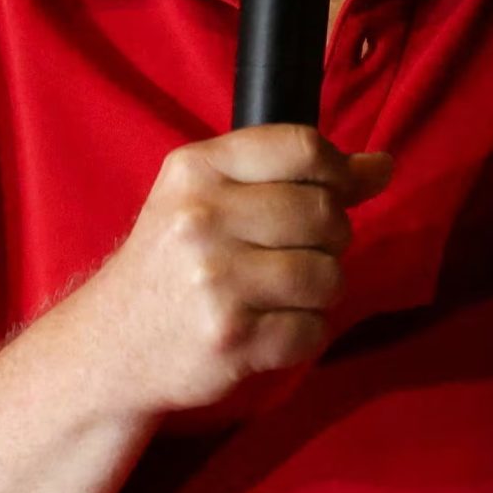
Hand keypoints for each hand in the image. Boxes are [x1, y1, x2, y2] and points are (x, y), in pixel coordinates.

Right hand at [66, 125, 394, 415]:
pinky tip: (268, 329)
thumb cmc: (170, 263)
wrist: (110, 344)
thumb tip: (382, 165)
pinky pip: (313, 330)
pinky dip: (304, 333)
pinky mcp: (231, 338)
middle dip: (331, 236)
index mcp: (195, 170)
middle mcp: (201, 219)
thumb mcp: (205, 197)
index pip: (303, 148)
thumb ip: (289, 173)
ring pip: (328, 274)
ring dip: (321, 289)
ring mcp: (216, 282)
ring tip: (282, 293)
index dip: (341, 170)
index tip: (350, 187)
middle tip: (300, 252)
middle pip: (325, 212)